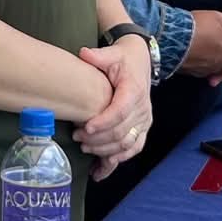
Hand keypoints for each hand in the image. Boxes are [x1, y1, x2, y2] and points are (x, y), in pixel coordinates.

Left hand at [74, 37, 153, 175]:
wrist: (140, 61)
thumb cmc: (122, 58)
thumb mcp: (111, 53)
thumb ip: (98, 56)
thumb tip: (84, 54)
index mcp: (134, 90)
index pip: (120, 111)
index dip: (104, 122)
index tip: (86, 128)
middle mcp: (142, 109)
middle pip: (122, 131)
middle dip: (99, 139)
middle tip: (77, 137)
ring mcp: (144, 121)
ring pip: (127, 144)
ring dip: (106, 150)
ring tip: (85, 148)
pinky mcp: (142, 128)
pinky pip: (134, 148)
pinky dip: (119, 159)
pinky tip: (102, 167)